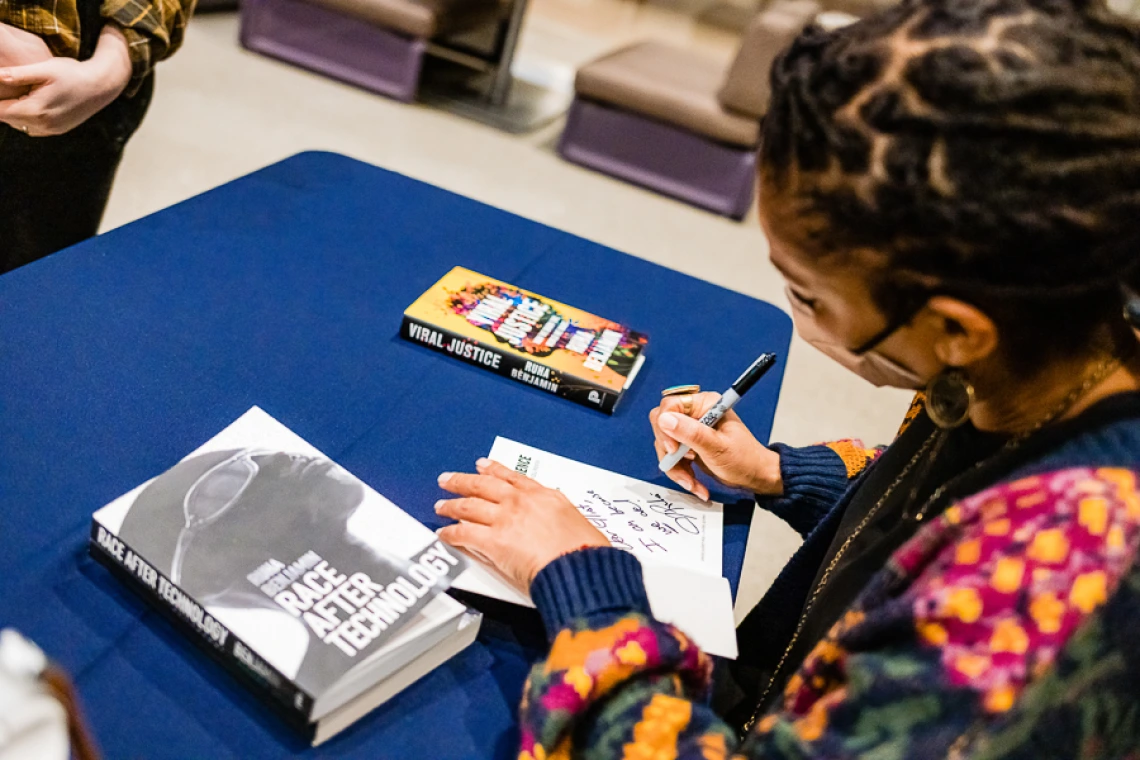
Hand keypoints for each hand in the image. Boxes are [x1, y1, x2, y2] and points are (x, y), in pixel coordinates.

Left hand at [0, 25, 130, 135]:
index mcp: (36, 110)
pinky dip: (26, 117)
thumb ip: (18, 74)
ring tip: (19, 94)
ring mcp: (50, 130)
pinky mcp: (57, 130)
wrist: (101, 86)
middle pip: (7, 119)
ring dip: (14, 112)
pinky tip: (31, 103)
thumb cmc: (72, 73)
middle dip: (3, 104)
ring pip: (18, 124)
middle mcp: (42, 125)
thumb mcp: (45, 69)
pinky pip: (31, 128)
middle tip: (5, 88)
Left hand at [435, 459, 609, 591]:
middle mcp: (521, 502)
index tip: (483, 464)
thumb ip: (557, 519)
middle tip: (449, 479)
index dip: (494, 469)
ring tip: (441, 505)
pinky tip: (444, 534)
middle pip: (484, 485)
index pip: (513, 477)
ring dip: (452, 505)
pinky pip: (464, 534)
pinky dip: (451, 533)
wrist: (580, 566)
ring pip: (469, 506)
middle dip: (463, 481)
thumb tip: (552, 527)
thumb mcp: (575, 522)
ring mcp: (505, 519)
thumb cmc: (586, 551)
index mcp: (544, 495)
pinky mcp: (494, 541)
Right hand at [650, 391, 781, 500]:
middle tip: (682, 463)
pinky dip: (680, 473)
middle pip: (662, 425)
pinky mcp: (688, 446)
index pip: (670, 406)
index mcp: (705, 404)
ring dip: (675, 467)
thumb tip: (665, 419)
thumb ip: (691, 433)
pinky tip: (695, 484)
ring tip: (692, 482)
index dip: (665, 426)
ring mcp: (691, 430)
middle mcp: (695, 414)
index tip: (673, 448)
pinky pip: (672, 457)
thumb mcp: (717, 447)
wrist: (755, 476)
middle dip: (669, 450)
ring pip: (665, 445)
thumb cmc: (744, 459)